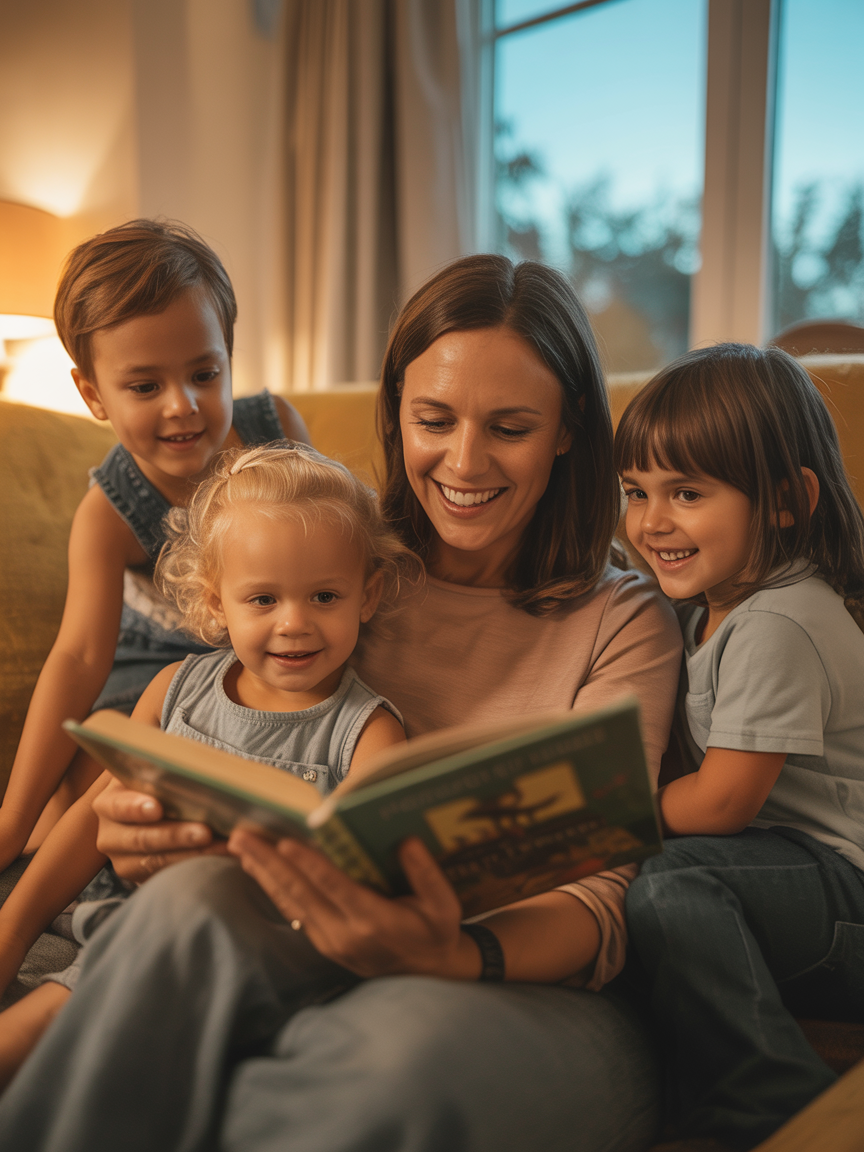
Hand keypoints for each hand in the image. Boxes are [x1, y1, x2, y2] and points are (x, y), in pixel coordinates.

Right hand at [93, 777, 227, 883]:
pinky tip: (222, 857)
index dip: (136, 807)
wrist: (149, 809)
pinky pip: (169, 876)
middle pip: (142, 839)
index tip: (157, 807)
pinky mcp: (143, 879)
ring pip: (158, 862)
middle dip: (176, 836)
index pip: (119, 806)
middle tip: (205, 832)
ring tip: (222, 847)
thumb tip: (204, 767)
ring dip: (193, 855)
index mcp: (109, 803)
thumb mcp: (155, 771)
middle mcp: (111, 836)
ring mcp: (125, 861)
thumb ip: (170, 770)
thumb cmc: (157, 783)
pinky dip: (197, 866)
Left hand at [227, 832, 480, 980]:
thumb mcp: (444, 905)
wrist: (428, 975)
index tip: (286, 843)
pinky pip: (293, 912)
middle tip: (242, 836)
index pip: (336, 889)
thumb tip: (406, 840)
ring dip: (263, 873)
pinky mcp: (322, 943)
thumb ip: (426, 873)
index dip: (310, 866)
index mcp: (375, 922)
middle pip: (300, 894)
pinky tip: (257, 869)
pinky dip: (273, 888)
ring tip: (240, 847)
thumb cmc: (435, 933)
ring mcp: (330, 942)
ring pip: (290, 903)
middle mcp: (346, 934)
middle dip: (269, 863)